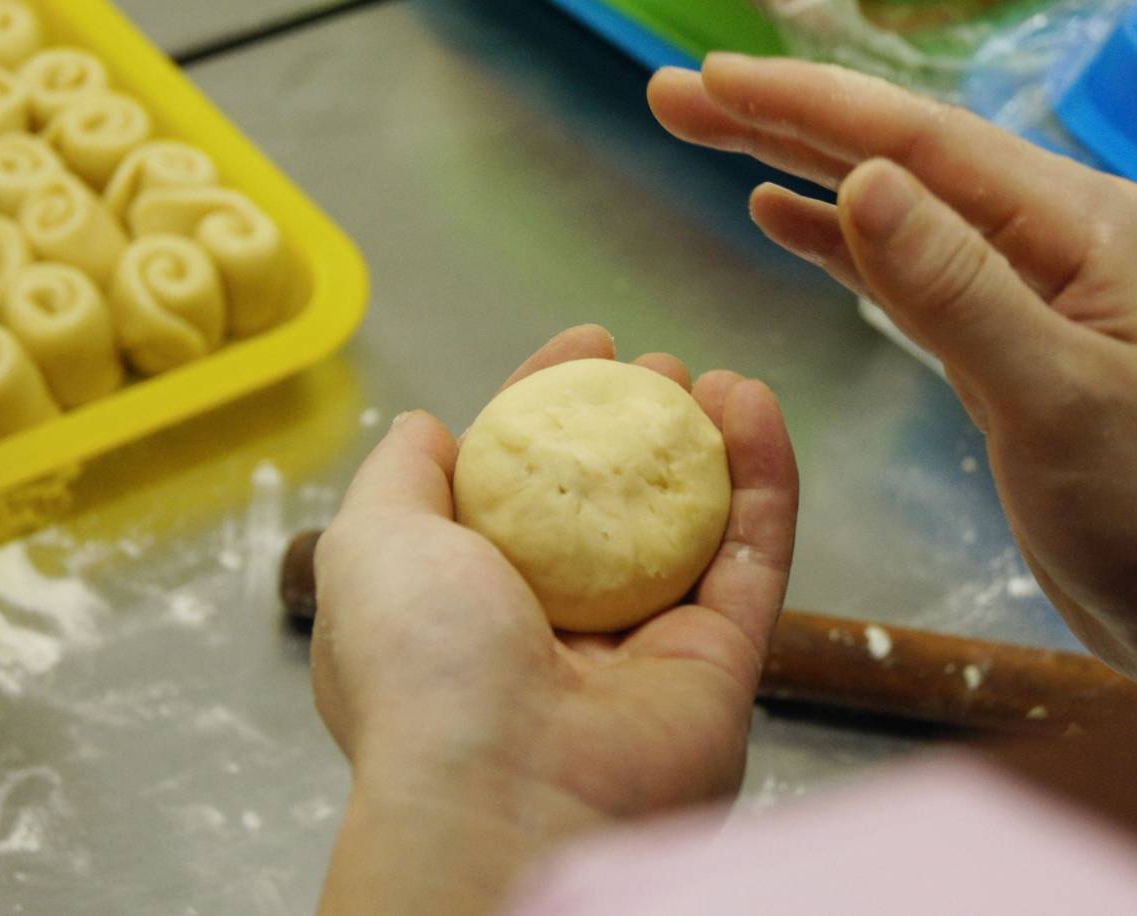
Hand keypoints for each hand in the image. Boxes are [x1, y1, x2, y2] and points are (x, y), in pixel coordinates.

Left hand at [312, 325, 798, 914]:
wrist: (506, 794)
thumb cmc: (422, 666)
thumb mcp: (371, 543)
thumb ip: (400, 479)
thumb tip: (425, 426)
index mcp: (474, 599)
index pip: (525, 479)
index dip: (555, 404)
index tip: (587, 343)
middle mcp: (560, 624)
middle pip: (616, 502)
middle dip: (641, 425)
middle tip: (662, 367)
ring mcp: (647, 647)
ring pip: (695, 527)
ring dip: (712, 444)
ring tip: (720, 378)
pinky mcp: (723, 665)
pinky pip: (752, 560)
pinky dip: (764, 481)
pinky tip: (756, 405)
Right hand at [649, 54, 1136, 689]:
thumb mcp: (1056, 398)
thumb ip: (957, 289)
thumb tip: (860, 180)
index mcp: (1077, 225)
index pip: (921, 141)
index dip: (810, 104)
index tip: (714, 75)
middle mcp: (1050, 236)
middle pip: (897, 158)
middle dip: (784, 119)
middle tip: (678, 92)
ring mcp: (1026, 287)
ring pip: (893, 208)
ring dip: (799, 166)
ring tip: (708, 131)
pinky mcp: (1001, 343)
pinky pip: (904, 270)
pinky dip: (836, 242)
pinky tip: (778, 214)